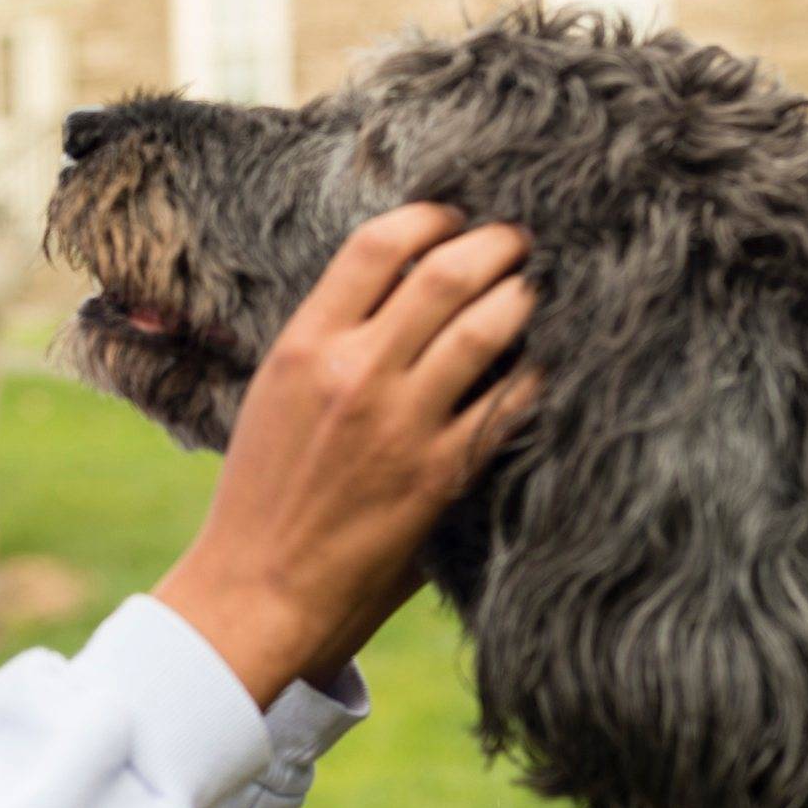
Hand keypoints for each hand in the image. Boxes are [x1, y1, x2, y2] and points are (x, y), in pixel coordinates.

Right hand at [152, 204, 539, 707]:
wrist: (257, 592)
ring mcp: (402, 424)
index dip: (431, 215)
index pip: (378, 244)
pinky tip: (549, 361)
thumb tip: (406, 291)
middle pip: (446, 272)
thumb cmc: (263, 494)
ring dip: (525, 295)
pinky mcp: (442, 476)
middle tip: (520, 240)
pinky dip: (537, 371)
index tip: (456, 217)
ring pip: (488, 327)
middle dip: (496, 243)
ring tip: (540, 287)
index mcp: (304, 345)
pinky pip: (510, 401)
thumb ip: (333, 342)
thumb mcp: (275, 394)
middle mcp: (354, 373)